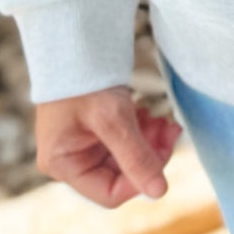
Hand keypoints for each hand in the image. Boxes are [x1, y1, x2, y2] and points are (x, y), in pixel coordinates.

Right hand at [35, 85, 181, 207]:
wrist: (73, 40)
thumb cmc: (84, 79)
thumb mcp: (113, 119)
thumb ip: (136, 157)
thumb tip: (159, 192)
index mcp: (63, 164)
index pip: (109, 193)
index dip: (140, 181)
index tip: (163, 154)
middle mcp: (68, 160)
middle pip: (119, 176)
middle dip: (148, 156)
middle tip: (170, 132)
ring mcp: (80, 145)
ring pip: (125, 158)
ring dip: (148, 143)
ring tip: (165, 122)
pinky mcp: (92, 130)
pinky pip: (123, 141)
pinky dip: (141, 131)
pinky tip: (152, 115)